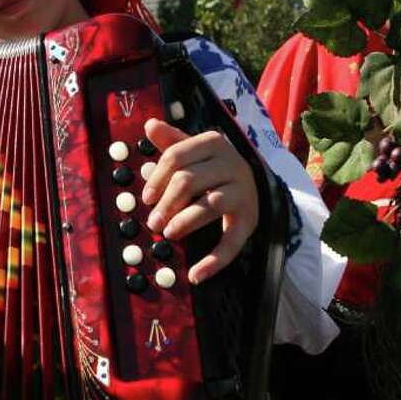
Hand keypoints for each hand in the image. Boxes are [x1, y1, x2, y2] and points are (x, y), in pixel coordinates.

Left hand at [139, 118, 258, 284]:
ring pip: (209, 205)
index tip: (145, 198)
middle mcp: (232, 164)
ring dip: (184, 223)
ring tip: (168, 234)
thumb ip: (172, 142)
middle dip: (166, 204)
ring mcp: (243, 192)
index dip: (156, 178)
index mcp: (213, 143)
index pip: (177, 157)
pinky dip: (213, 261)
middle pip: (189, 181)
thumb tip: (150, 124)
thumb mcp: (195, 151)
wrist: (255, 185)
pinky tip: (196, 275)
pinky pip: (231, 242)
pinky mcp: (250, 220)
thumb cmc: (214, 167)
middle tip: (152, 223)